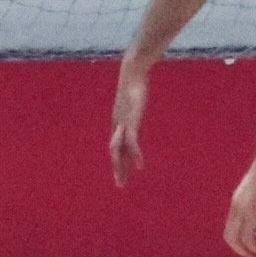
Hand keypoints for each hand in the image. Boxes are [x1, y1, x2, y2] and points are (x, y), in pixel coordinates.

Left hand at [108, 65, 149, 185]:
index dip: (119, 158)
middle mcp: (117, 124)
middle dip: (117, 168)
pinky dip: (135, 155)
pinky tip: (140, 166)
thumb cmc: (135, 81)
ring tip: (122, 181)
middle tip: (119, 184)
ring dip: (120, 167)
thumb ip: (134, 100)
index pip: (117, 144)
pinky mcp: (130, 121)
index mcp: (118, 121)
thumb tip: (138, 94)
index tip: (121, 170)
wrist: (132, 72)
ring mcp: (122, 124)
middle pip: (115, 150)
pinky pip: (131, 142)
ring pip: (118, 150)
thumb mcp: (133, 94)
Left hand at [224, 152, 255, 256]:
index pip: (232, 228)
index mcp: (239, 202)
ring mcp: (242, 211)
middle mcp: (236, 208)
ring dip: (249, 251)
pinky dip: (255, 247)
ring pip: (235, 240)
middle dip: (243, 251)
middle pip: (230, 237)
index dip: (242, 240)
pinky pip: (247, 238)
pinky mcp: (251, 214)